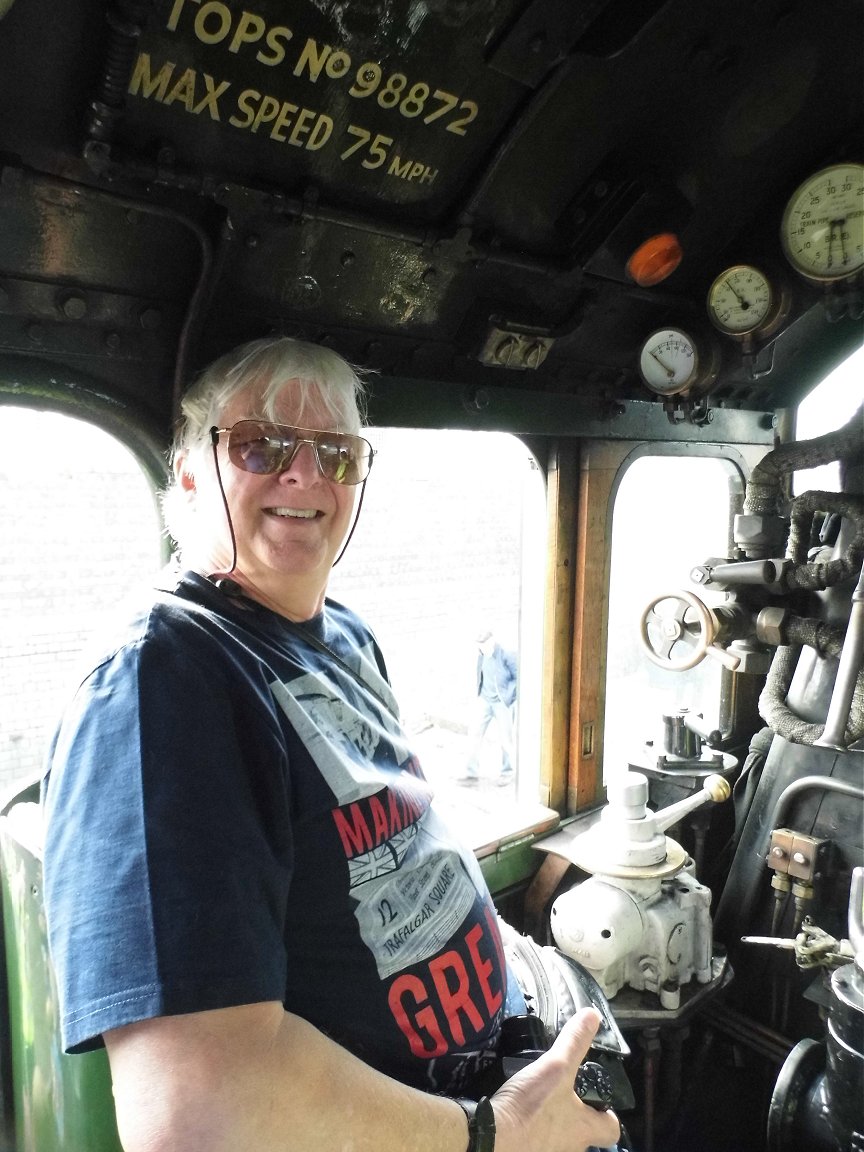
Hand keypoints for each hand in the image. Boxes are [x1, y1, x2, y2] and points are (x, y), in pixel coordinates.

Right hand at [490, 1007, 620, 1151]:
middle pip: (583, 1134)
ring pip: (559, 1140)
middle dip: (576, 1116)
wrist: (493, 1138)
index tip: (598, 1100)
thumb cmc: (532, 1106)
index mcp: (584, 1129)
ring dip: (553, 1123)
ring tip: (539, 1101)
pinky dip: (533, 1131)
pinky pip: (537, 1143)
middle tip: (563, 1094)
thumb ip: (575, 1042)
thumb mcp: (556, 1066)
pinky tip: (520, 1114)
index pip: (611, 1130)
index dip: (608, 1114)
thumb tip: (593, 1015)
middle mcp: (571, 1148)